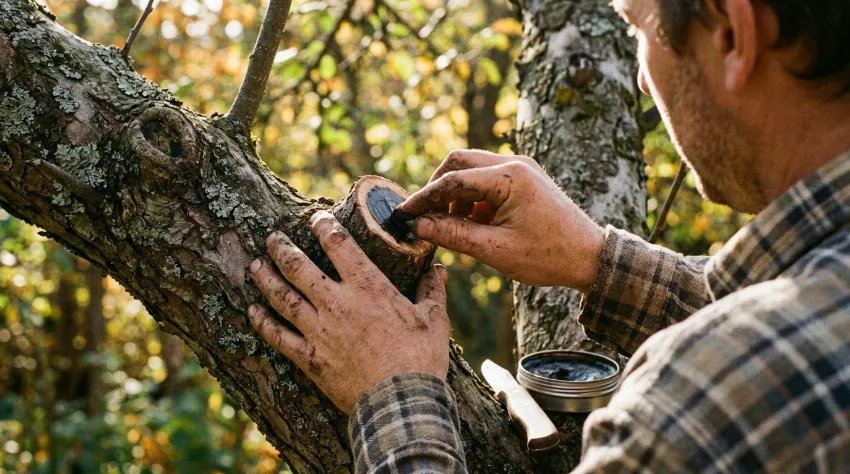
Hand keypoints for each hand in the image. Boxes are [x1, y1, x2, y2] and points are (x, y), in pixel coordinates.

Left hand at [247, 211, 450, 413]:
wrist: (401, 403)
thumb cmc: (421, 360)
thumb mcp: (434, 321)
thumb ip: (432, 291)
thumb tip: (439, 270)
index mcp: (369, 287)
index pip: (339, 245)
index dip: (323, 227)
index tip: (315, 219)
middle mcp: (338, 303)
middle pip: (299, 267)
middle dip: (282, 249)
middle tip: (271, 238)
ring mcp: (319, 331)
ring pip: (283, 297)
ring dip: (266, 279)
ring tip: (255, 265)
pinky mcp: (310, 359)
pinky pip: (278, 336)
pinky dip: (262, 322)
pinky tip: (252, 311)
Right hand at [394, 150, 604, 291]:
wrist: (591, 257)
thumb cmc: (548, 256)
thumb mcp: (495, 251)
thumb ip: (454, 235)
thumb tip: (419, 227)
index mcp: (510, 177)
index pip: (452, 180)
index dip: (423, 199)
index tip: (402, 215)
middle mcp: (515, 163)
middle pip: (458, 162)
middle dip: (437, 189)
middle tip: (424, 217)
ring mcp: (521, 167)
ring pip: (471, 169)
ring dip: (455, 195)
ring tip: (454, 228)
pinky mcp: (525, 177)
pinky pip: (487, 179)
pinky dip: (473, 198)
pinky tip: (473, 224)